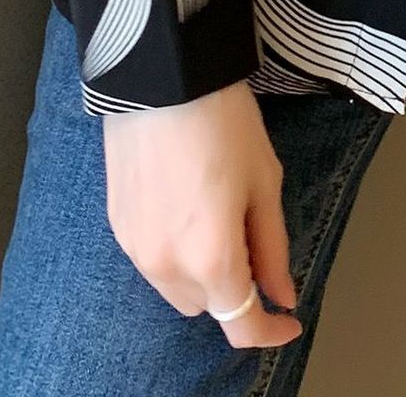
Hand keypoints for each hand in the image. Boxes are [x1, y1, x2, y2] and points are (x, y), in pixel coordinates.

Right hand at [102, 79, 300, 350]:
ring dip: (201, 271)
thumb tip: (282, 292)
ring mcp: (134, 248)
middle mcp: (166, 265)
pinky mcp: (115, 225)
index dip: (270, 330)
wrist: (160, 74)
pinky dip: (174, 250)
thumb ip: (273, 247)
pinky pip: (152, 260)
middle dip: (234, 285)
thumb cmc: (220, 119)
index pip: (241, 324)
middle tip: (249, 231)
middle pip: (208, 305)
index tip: (289, 318)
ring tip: (216, 209)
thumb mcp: (264, 181)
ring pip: (177, 288)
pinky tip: (187, 202)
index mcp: (211, 258)